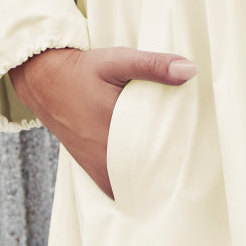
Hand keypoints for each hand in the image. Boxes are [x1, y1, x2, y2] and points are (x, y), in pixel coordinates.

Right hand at [8, 46, 197, 197]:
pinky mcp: (90, 168)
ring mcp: (96, 166)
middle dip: (167, 173)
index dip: (179, 159)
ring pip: (130, 186)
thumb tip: (190, 70)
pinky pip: (116, 186)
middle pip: (146, 176)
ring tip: (173, 172)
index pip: (156, 156)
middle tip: (192, 166)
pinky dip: (131, 183)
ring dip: (149, 180)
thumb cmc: (82, 70)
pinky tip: (147, 172)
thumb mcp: (118, 60)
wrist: (45, 80)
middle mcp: (104, 156)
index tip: (199, 156)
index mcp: (115, 130)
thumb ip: (153, 65)